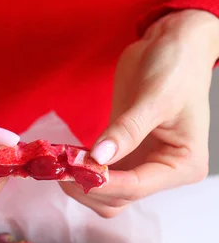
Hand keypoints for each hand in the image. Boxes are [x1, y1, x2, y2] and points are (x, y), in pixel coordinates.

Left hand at [61, 9, 218, 216]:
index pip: (137, 187)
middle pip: (119, 198)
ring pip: (106, 194)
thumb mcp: (155, 96)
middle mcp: (164, 173)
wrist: (172, 44)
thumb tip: (98, 158)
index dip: (103, 183)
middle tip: (60, 165)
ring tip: (60, 161)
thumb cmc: (177, 66)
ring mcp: (143, 166)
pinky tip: (66, 158)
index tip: (74, 170)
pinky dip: (81, 171)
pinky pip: (100, 175)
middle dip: (89, 186)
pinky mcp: (125, 155)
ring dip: (81, 183)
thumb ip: (127, 130)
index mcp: (182, 165)